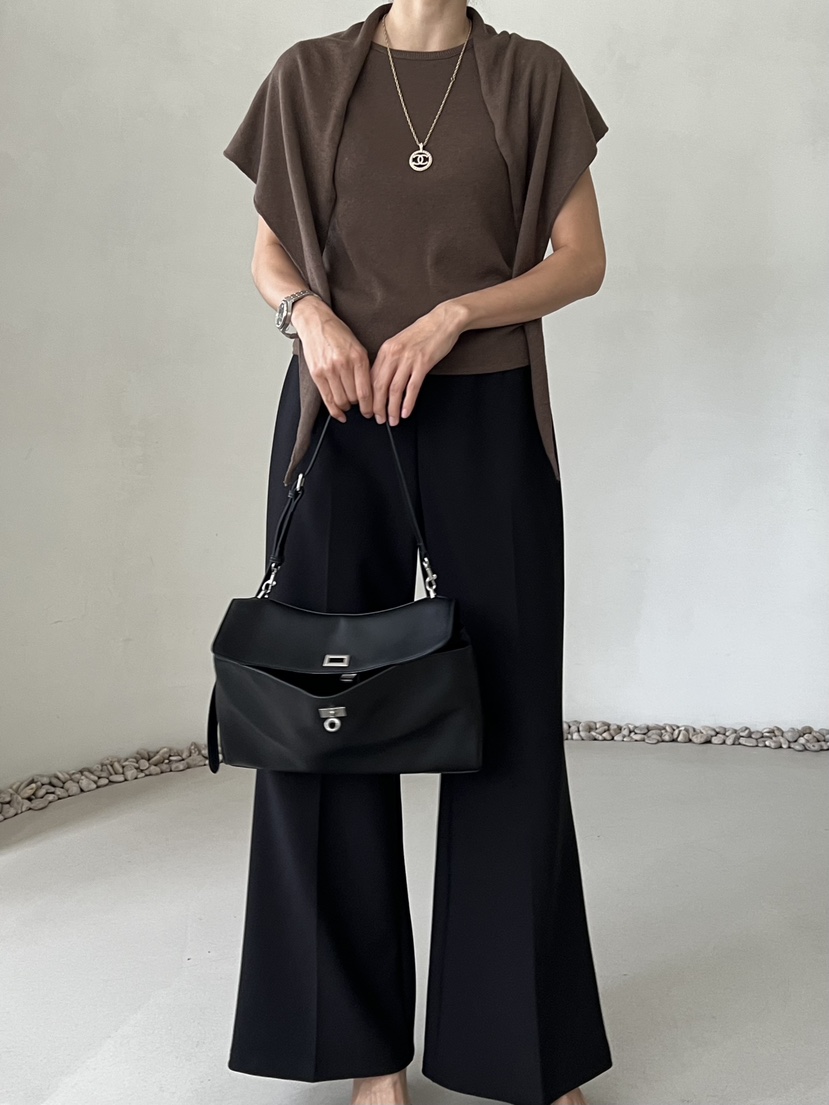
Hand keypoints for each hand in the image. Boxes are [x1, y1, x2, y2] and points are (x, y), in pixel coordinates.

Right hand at [291, 296, 373, 421]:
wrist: (315, 322)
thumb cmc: (337, 333)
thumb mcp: (358, 347)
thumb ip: (364, 368)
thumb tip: (371, 391)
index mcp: (358, 358)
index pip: (366, 391)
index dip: (370, 406)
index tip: (371, 412)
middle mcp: (343, 365)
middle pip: (354, 398)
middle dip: (358, 405)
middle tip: (360, 406)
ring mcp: (329, 370)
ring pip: (341, 401)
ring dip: (346, 406)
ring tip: (348, 404)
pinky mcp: (317, 374)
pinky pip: (327, 399)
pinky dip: (334, 410)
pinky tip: (339, 413)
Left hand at [370, 301, 465, 424]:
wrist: (443, 320)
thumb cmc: (423, 332)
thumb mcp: (400, 344)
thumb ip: (390, 360)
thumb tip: (382, 381)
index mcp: (385, 350)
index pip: (371, 378)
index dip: (369, 397)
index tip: (369, 409)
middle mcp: (394, 354)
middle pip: (379, 386)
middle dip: (377, 407)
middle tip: (378, 420)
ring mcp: (408, 359)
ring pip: (395, 389)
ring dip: (392, 409)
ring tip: (392, 420)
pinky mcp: (423, 363)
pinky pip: (412, 387)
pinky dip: (408, 403)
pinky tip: (406, 412)